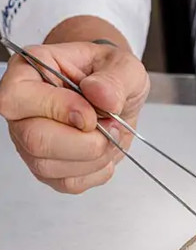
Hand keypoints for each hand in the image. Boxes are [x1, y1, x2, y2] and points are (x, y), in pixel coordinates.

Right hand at [0, 39, 148, 192]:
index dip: (57, 109)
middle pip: (34, 140)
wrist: (119, 97)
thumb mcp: (124, 66)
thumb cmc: (110, 76)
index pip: (17, 97)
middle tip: (111, 126)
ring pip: (49, 166)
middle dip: (84, 141)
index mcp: (30, 73)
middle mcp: (23, 111)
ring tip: (112, 134)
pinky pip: (68, 183)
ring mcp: (31, 142)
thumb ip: (115, 78)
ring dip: (94, 156)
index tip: (92, 114)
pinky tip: (106, 151)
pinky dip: (98, 171)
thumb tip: (99, 93)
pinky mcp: (50, 168)